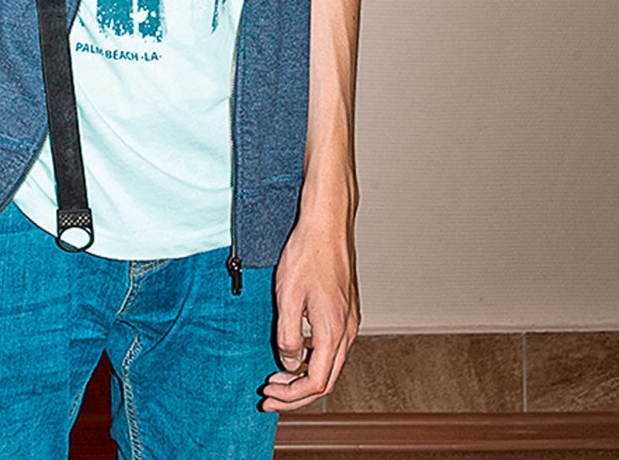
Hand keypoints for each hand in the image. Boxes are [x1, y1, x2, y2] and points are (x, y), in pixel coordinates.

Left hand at [261, 200, 359, 411]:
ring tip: (276, 375)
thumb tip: (288, 363)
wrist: (327, 222)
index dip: (291, 397)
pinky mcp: (346, 309)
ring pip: (329, 363)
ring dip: (303, 375)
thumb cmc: (308, 253)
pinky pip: (332, 345)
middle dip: (296, 393)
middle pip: (325, 380)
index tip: (269, 397)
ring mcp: (349, 320)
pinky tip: (294, 349)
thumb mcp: (287, 297)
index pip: (316, 383)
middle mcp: (347, 330)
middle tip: (269, 393)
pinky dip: (312, 357)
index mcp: (333, 331)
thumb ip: (287, 336)